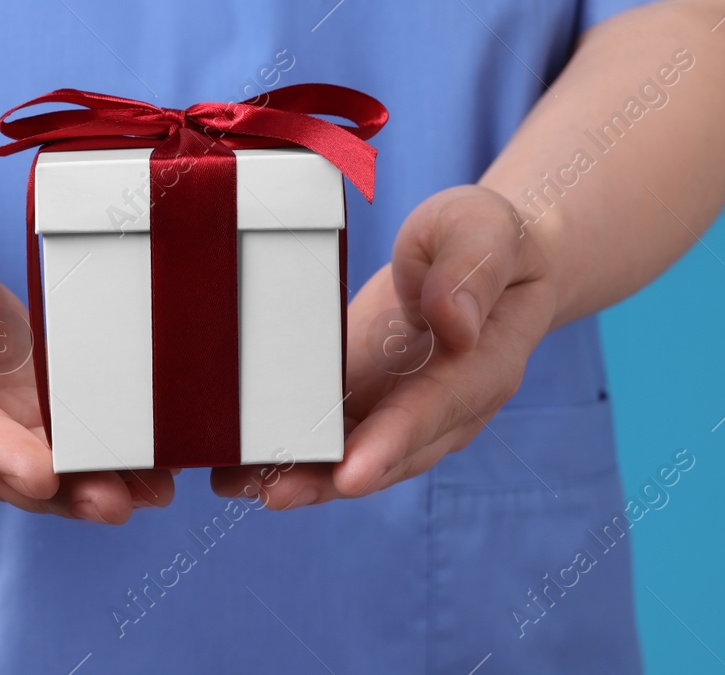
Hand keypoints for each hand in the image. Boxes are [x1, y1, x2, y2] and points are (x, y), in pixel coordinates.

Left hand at [211, 185, 555, 507]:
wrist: (483, 256)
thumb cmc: (489, 239)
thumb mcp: (484, 231)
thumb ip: (472, 272)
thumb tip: (454, 322)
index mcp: (479, 367)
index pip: (433, 411)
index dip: (391, 444)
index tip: (351, 475)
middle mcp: (440, 405)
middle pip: (384, 454)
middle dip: (327, 478)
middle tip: (272, 493)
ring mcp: (398, 408)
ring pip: (348, 455)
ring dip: (296, 474)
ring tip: (237, 484)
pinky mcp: (363, 399)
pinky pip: (326, 433)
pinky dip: (285, 450)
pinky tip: (235, 465)